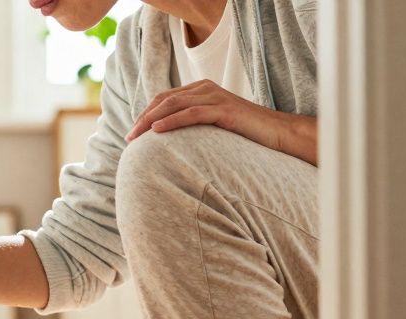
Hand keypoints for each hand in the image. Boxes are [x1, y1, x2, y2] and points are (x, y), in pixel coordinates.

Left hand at [126, 80, 317, 164]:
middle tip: (129, 138)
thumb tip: (166, 143)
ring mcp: (215, 97)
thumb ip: (192, 127)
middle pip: (164, 100)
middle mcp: (205, 89)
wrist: (277, 133)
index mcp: (200, 90)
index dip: (145, 114)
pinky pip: (191, 113)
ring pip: (174, 104)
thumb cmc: (243, 135)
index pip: (164, 98)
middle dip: (143, 119)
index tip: (132, 134)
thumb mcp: (212, 127)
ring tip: (136, 137)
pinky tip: (157, 131)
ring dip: (150, 121)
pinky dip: (171, 121)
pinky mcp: (224, 110)